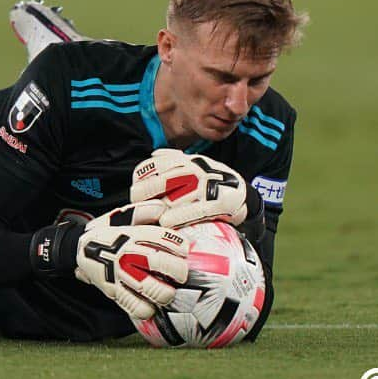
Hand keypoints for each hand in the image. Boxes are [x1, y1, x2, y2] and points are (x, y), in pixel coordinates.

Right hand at [73, 204, 188, 319]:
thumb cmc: (108, 232)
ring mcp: (120, 274)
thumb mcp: (123, 215)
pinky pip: (135, 306)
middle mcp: (127, 253)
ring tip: (169, 291)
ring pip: (150, 288)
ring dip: (166, 292)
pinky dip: (148, 308)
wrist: (79, 249)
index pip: (161, 238)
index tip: (185, 250)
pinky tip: (151, 303)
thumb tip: (163, 209)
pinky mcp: (113, 292)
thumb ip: (143, 211)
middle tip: (181, 273)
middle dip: (178, 270)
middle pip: (159, 263)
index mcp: (132, 234)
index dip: (178, 245)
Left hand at [132, 149, 250, 227]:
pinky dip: (179, 216)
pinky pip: (196, 210)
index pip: (158, 164)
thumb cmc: (212, 182)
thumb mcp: (195, 165)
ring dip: (158, 208)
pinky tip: (165, 222)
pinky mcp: (219, 203)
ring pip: (177, 197)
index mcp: (188, 161)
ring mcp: (207, 186)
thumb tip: (153, 155)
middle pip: (163, 180)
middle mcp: (196, 171)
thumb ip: (174, 160)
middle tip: (134, 204)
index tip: (135, 189)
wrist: (243, 195)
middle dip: (145, 191)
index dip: (143, 176)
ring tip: (146, 216)